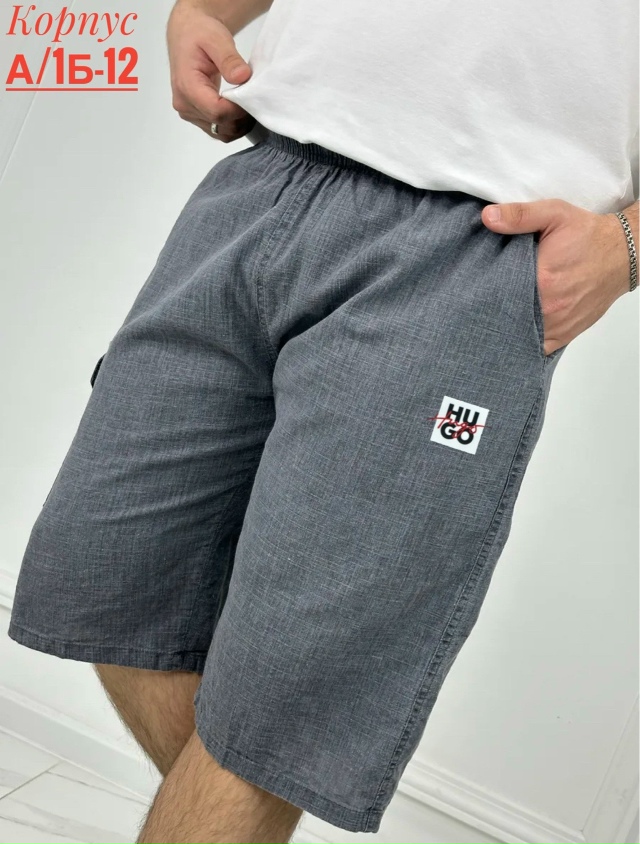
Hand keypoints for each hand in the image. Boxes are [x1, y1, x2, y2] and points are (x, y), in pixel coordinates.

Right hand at [167, 0, 255, 141]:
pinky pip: (218, 130)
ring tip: (249, 106)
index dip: (239, 110)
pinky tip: (241, 111)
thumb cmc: (200, 33)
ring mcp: (189, 113)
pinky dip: (232, 125)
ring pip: (220, 133)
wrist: (187, 34)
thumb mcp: (216, 39)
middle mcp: (184, 105)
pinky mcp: (195, 116)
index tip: (252, 98)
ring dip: (238, 125)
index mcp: (187, 87)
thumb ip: (229, 59)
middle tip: (255, 101)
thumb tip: (242, 76)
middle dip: (241, 118)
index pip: (217, 112)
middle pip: (220, 125)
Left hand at [481, 199, 634, 355]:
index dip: (483, 291)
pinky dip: (523, 341)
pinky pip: (537, 348)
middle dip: (492, 310)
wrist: (622, 254)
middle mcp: (550, 308)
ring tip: (493, 315)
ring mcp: (558, 325)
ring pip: (519, 336)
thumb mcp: (554, 214)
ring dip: (506, 327)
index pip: (498, 292)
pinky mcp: (564, 335)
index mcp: (543, 279)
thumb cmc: (586, 234)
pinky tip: (513, 330)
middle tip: (479, 302)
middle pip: (506, 317)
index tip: (475, 285)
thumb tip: (487, 217)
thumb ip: (520, 216)